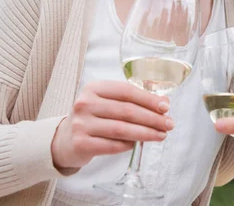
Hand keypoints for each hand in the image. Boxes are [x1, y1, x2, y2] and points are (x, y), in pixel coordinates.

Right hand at [51, 80, 173, 169]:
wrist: (64, 140)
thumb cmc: (93, 118)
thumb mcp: (107, 102)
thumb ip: (132, 100)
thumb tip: (163, 103)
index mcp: (94, 88)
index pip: (127, 91)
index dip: (149, 99)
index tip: (166, 106)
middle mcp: (85, 103)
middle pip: (127, 111)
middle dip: (152, 118)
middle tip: (169, 124)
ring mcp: (81, 124)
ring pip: (122, 129)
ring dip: (146, 133)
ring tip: (161, 135)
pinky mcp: (81, 143)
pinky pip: (113, 145)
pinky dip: (129, 145)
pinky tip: (139, 143)